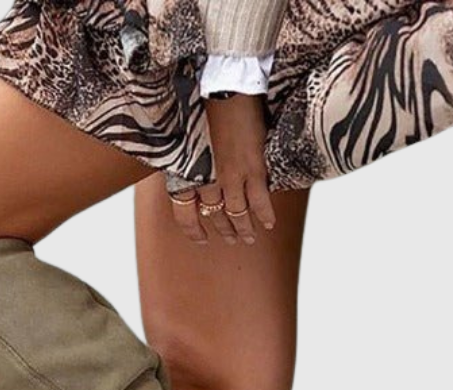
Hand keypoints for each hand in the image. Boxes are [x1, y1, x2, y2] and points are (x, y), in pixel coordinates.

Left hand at [170, 95, 275, 245]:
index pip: (184, 213)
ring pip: (236, 213)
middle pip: (214, 215)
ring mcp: (230, 176)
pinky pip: (259, 200)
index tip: (200, 238)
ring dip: (243, 228)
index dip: (193, 230)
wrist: (224, 87)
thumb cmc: (203, 104)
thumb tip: (194, 167)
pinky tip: (268, 224)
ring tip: (249, 238)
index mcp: (187, 172)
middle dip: (224, 230)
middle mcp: (207, 179)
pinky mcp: (252, 168)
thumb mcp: (186, 137)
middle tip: (232, 240)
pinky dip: (264, 214)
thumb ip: (190, 159)